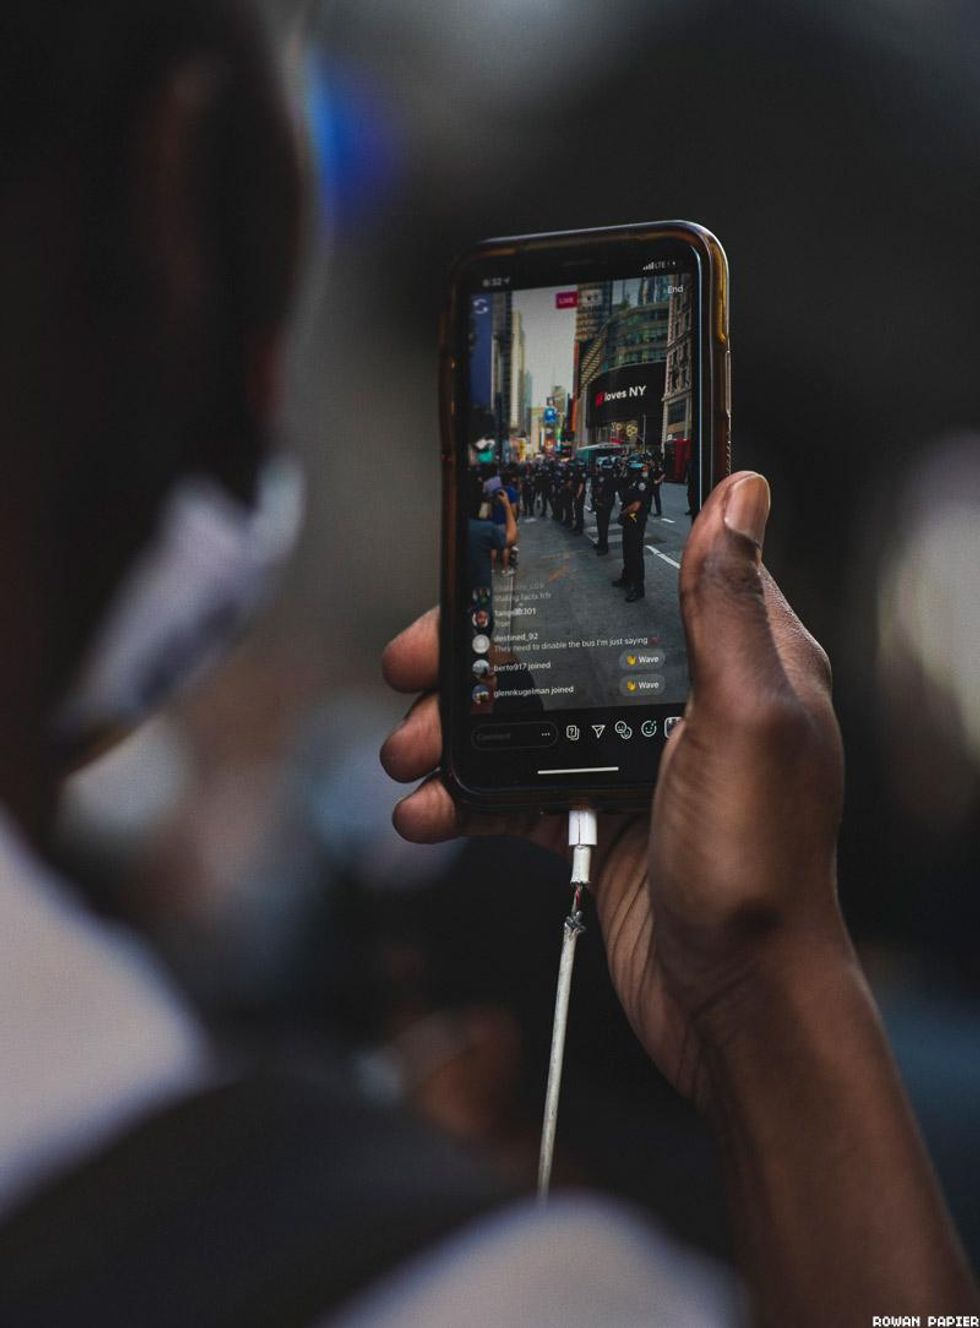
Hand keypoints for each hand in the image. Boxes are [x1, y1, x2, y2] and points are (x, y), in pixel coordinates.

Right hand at [380, 472, 846, 1108]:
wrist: (737, 1006)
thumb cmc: (759, 866)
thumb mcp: (747, 718)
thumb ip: (728, 608)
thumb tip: (740, 492)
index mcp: (740, 659)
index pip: (644, 572)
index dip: (564, 557)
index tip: (490, 555)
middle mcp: (686, 701)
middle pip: (561, 644)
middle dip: (476, 654)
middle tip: (407, 664)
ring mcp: (634, 762)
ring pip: (524, 717)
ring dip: (452, 731)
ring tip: (402, 755)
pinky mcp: (595, 817)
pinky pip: (513, 790)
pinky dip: (462, 799)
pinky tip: (423, 814)